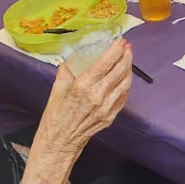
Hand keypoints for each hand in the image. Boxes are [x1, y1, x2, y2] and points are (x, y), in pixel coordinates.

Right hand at [34, 38, 132, 155]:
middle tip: (127, 46)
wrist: (60, 142)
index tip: (120, 40)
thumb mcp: (57, 88)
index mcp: (83, 86)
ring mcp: (107, 107)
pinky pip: (123, 96)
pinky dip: (126, 84)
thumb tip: (76, 54)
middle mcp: (98, 95)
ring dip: (129, 68)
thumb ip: (68, 69)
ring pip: (125, 83)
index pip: (106, 62)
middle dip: (126, 56)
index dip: (116, 49)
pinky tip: (124, 77)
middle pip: (120, 70)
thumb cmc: (55, 115)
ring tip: (127, 59)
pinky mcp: (111, 116)